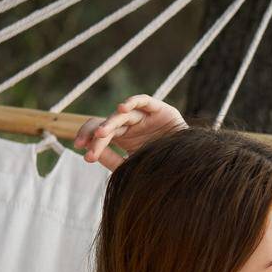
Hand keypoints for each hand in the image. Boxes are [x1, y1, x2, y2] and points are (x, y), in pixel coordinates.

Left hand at [71, 94, 186, 169]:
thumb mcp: (132, 168)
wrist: (188, 169)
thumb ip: (112, 160)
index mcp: (122, 137)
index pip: (99, 134)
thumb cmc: (160, 170)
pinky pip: (143, 101)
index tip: (83, 154)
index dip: (88, 139)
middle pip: (108, 125)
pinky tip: (122, 108)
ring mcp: (144, 117)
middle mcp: (131, 126)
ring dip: (111, 123)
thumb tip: (88, 151)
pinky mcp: (159, 110)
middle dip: (96, 135)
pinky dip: (133, 101)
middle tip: (88, 148)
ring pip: (122, 116)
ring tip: (102, 134)